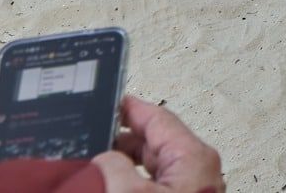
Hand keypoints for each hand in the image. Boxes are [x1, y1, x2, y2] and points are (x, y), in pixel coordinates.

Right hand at [91, 96, 223, 192]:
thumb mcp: (132, 192)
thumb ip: (114, 167)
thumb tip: (103, 159)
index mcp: (194, 157)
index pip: (159, 118)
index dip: (130, 108)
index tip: (108, 100)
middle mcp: (196, 170)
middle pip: (153, 142)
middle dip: (120, 138)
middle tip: (90, 137)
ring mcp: (188, 188)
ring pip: (150, 166)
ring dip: (123, 163)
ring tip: (95, 163)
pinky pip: (151, 184)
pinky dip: (131, 179)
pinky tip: (114, 186)